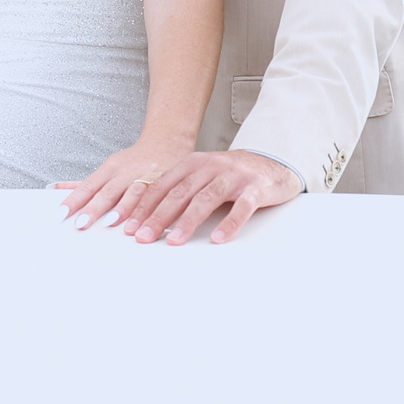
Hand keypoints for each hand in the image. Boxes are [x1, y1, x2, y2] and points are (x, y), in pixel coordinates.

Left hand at [54, 134, 196, 230]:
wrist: (168, 142)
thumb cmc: (135, 160)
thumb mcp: (110, 167)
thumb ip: (86, 184)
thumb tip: (56, 189)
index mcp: (111, 168)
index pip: (88, 186)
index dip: (74, 201)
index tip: (62, 215)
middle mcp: (127, 172)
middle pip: (108, 191)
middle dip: (95, 208)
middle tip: (82, 224)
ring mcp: (146, 177)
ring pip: (134, 194)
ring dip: (124, 209)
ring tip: (114, 224)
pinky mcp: (165, 185)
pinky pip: (158, 199)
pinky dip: (152, 211)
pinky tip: (146, 223)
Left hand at [128, 151, 301, 245]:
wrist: (274, 162)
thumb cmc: (231, 176)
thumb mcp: (203, 176)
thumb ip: (180, 191)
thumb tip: (146, 217)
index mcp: (194, 164)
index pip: (163, 186)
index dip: (145, 206)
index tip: (129, 227)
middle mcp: (212, 166)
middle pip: (180, 193)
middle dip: (159, 216)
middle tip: (143, 237)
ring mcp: (235, 176)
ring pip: (207, 198)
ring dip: (188, 221)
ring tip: (174, 241)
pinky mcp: (257, 188)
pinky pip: (242, 207)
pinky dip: (229, 223)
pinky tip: (218, 239)